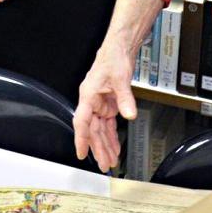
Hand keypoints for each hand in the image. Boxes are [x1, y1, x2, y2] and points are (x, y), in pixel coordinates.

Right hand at [73, 39, 138, 170]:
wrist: (120, 48)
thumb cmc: (114, 58)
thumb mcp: (121, 79)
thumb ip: (125, 99)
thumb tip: (129, 114)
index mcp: (88, 95)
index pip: (82, 122)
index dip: (81, 139)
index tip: (81, 153)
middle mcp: (92, 101)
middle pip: (93, 130)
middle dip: (99, 148)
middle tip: (105, 164)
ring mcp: (100, 103)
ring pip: (101, 129)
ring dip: (106, 145)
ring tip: (111, 160)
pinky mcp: (108, 103)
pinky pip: (108, 124)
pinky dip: (112, 136)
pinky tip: (115, 146)